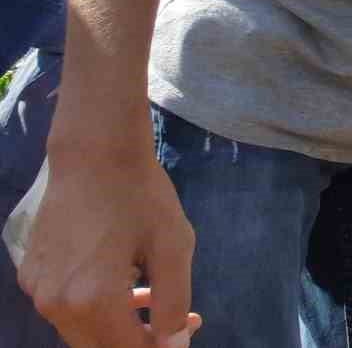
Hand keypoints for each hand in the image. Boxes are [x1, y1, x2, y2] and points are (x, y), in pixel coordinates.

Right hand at [19, 145, 196, 346]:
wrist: (94, 154)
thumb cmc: (140, 196)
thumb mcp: (173, 247)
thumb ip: (173, 302)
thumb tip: (172, 344)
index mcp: (92, 299)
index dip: (161, 346)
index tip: (189, 328)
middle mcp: (56, 303)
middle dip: (140, 340)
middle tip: (176, 320)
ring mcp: (38, 290)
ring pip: (82, 330)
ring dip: (119, 324)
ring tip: (155, 295)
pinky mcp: (32, 274)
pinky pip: (66, 307)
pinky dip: (95, 305)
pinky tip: (126, 281)